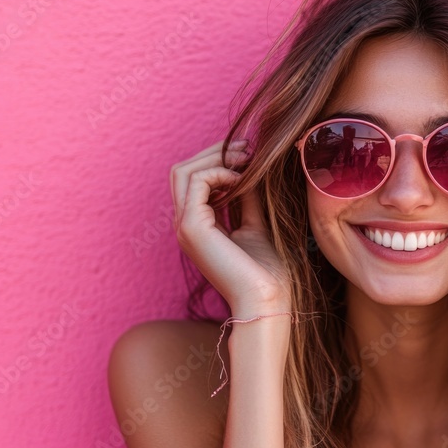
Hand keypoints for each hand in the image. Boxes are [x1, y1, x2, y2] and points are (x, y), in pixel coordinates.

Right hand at [170, 139, 290, 315]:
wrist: (265, 299)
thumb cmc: (265, 271)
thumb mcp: (255, 224)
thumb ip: (246, 199)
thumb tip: (248, 170)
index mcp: (198, 225)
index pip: (193, 179)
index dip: (217, 159)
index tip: (249, 152)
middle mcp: (185, 224)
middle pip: (182, 170)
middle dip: (214, 152)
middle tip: (247, 148)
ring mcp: (184, 226)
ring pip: (184, 171)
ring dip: (216, 157)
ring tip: (246, 159)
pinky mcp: (191, 227)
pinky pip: (197, 182)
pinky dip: (220, 172)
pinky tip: (242, 179)